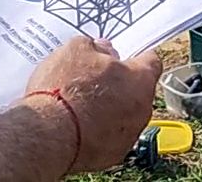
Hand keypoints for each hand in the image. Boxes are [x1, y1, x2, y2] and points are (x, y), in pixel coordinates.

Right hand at [23, 38, 161, 173]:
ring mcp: (130, 135)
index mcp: (139, 79)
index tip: (125, 57)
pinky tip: (78, 126)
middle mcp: (142, 109)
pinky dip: (100, 132)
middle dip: (120, 85)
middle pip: (138, 91)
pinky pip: (112, 138)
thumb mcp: (74, 50)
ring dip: (110, 110)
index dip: (137, 57)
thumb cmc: (65, 91)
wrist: (49, 135)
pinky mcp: (114, 155)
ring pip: (125, 116)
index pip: (151, 62)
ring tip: (81, 106)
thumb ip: (95, 47)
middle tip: (94, 80)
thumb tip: (102, 50)